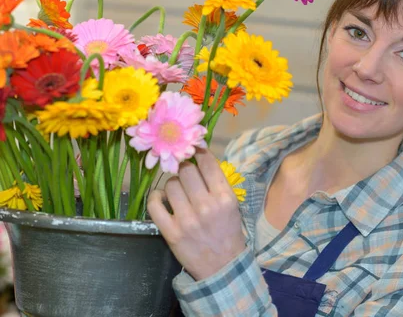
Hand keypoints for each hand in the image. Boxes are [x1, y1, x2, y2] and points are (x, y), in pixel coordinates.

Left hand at [147, 148, 245, 280]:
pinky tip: (161, 199)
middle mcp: (206, 206)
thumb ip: (217, 184)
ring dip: (172, 184)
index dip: (199, 152)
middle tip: (185, 174)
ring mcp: (187, 220)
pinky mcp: (171, 232)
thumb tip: (199, 158)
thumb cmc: (228, 233)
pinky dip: (155, 198)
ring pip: (170, 185)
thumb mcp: (232, 206)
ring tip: (176, 191)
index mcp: (225, 198)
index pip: (207, 164)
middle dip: (184, 168)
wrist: (222, 268)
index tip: (194, 150)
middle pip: (186, 170)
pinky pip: (155, 205)